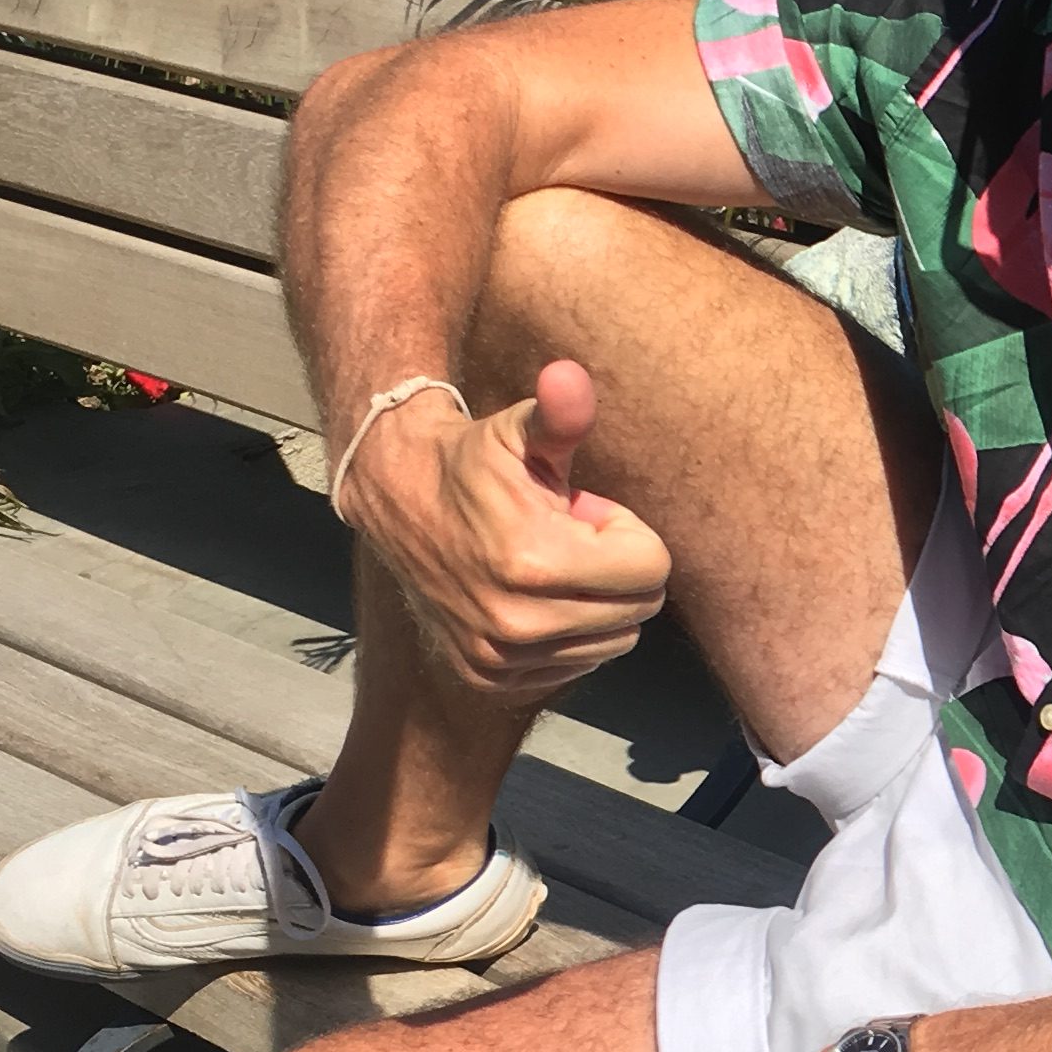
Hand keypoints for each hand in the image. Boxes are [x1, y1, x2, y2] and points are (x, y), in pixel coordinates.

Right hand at [346, 357, 671, 699]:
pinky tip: (532, 597)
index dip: (627, 532)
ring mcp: (501, 656)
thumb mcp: (521, 432)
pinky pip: (576, 666)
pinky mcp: (490, 676)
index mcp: (534, 561)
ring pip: (612, 642)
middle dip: (615, 569)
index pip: (651, 568)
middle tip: (568, 537)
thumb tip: (570, 375)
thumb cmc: (476, 462)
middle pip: (637, 610)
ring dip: (595, 603)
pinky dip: (569, 635)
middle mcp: (517, 622)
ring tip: (548, 565)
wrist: (399, 500)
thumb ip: (560, 414)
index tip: (583, 513)